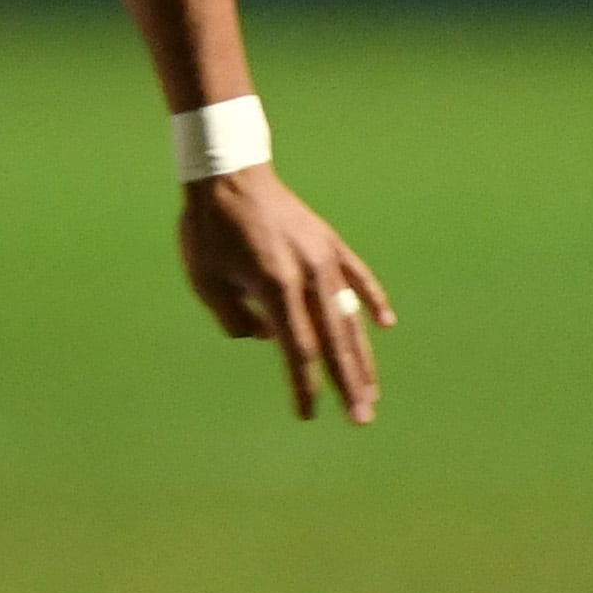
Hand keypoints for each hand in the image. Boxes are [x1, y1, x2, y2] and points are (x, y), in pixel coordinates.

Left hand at [176, 168, 396, 424]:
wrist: (228, 173)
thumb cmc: (209, 230)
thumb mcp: (206, 282)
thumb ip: (236, 319)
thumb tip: (271, 338)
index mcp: (276, 287)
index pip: (298, 350)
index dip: (304, 386)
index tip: (308, 414)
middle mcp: (309, 275)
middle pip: (335, 341)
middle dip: (348, 384)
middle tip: (361, 419)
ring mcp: (324, 258)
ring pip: (351, 317)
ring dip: (363, 356)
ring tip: (372, 391)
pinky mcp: (329, 242)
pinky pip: (358, 276)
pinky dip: (373, 299)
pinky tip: (386, 324)